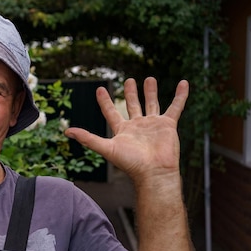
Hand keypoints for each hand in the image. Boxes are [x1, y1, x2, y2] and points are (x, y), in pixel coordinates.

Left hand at [65, 77, 188, 184]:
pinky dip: (180, 95)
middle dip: (130, 93)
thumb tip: (67, 131)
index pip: (111, 112)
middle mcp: (137, 126)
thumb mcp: (106, 148)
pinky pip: (176, 107)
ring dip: (150, 92)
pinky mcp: (168, 125)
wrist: (154, 172)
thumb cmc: (130, 163)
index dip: (105, 101)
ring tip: (149, 78)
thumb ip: (88, 138)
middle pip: (132, 105)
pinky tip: (183, 83)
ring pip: (152, 103)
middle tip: (128, 80)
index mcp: (122, 130)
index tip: (99, 89)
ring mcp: (153, 125)